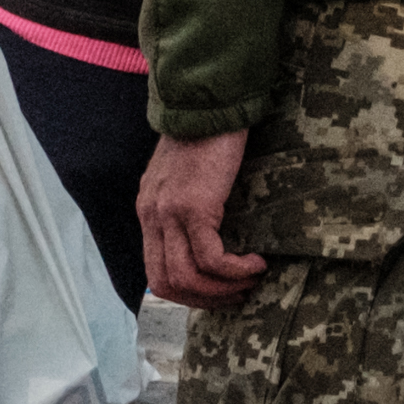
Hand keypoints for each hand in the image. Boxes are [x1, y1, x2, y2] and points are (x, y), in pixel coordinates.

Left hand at [138, 125, 263, 308]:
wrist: (209, 103)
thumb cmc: (206, 136)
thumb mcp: (184, 177)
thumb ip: (184, 206)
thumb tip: (208, 238)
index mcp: (148, 211)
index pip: (155, 273)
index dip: (187, 293)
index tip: (218, 292)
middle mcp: (152, 216)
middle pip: (165, 284)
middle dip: (204, 300)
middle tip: (236, 295)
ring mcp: (170, 213)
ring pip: (188, 277)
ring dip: (223, 289)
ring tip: (251, 280)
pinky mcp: (194, 208)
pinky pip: (211, 259)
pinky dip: (235, 270)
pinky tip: (255, 262)